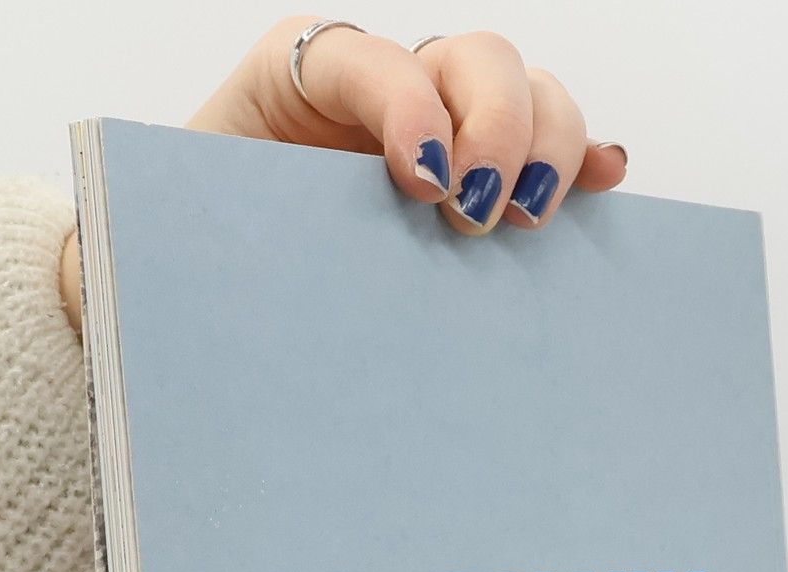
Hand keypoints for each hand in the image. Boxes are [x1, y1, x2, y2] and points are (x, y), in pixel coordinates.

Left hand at [64, 21, 625, 321]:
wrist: (219, 297)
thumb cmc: (205, 262)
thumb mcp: (188, 237)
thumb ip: (195, 234)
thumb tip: (185, 259)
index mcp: (297, 79)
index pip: (368, 58)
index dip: (408, 107)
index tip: (422, 184)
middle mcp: (383, 93)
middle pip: (472, 59)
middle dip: (495, 128)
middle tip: (475, 215)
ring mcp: (444, 129)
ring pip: (524, 90)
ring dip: (548, 144)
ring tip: (532, 217)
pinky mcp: (482, 179)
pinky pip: (550, 148)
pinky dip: (584, 158)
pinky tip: (602, 183)